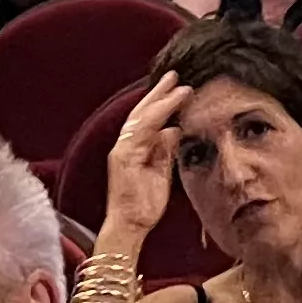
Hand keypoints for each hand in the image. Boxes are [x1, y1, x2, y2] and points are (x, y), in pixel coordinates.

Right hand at [96, 74, 184, 245]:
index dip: (162, 102)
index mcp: (134, 149)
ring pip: (141, 117)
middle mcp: (125, 146)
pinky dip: (156, 117)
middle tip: (175, 75)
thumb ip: (165, 152)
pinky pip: (141, 131)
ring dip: (161, 100)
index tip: (179, 88)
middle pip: (141, 112)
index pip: (147, 120)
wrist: (129, 226)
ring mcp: (122, 150)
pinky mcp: (123, 157)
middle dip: (159, 93)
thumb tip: (175, 130)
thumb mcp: (161, 174)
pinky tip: (170, 105)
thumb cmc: (144, 206)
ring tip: (179, 85)